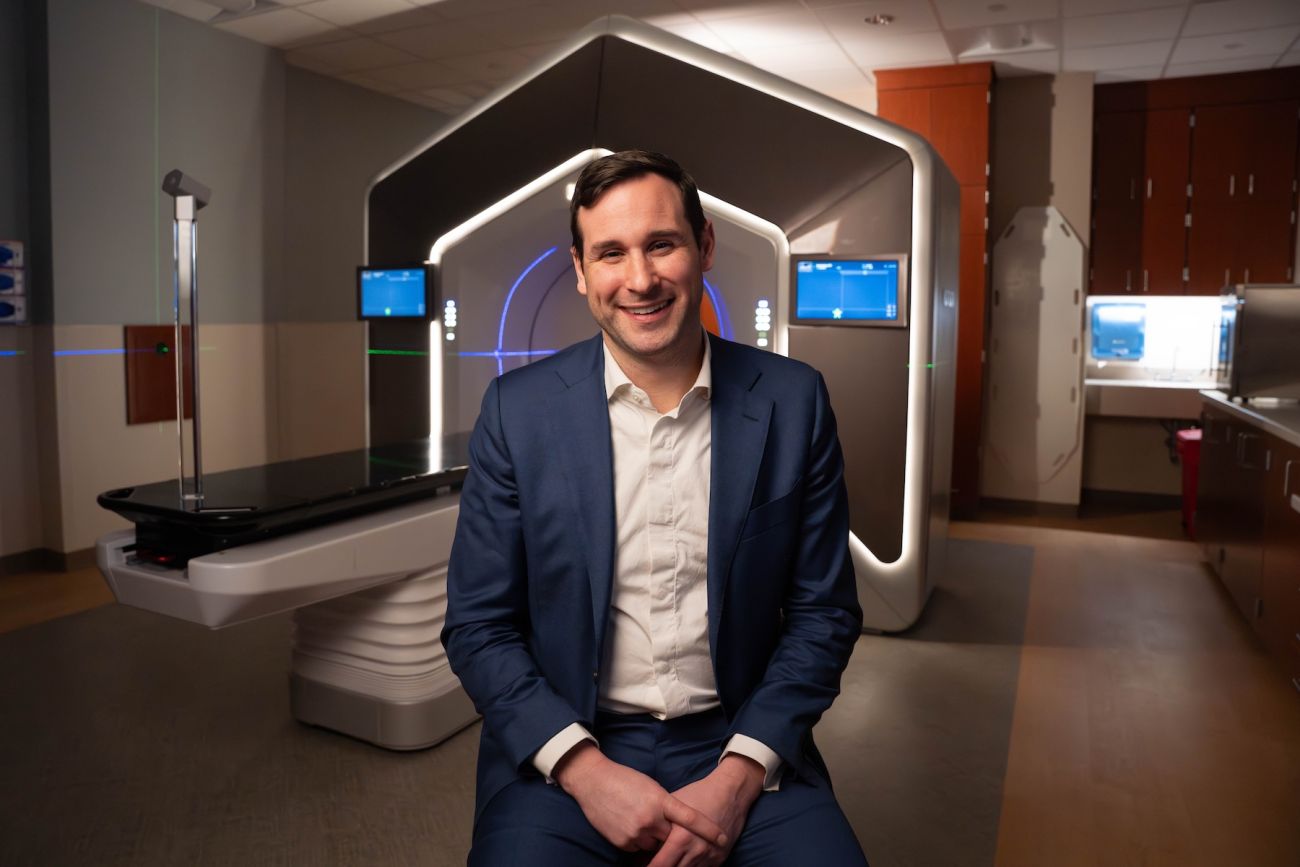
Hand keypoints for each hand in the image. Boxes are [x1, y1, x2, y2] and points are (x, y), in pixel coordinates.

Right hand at [553, 742, 729, 853]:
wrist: (592, 782)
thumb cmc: (624, 780)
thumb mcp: (651, 787)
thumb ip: (665, 805)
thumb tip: (678, 823)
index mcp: (660, 800)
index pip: (691, 818)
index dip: (709, 829)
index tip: (723, 837)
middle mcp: (650, 819)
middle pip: (674, 838)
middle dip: (674, 836)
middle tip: (669, 828)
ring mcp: (635, 833)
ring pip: (656, 846)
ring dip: (654, 838)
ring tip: (640, 819)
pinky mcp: (622, 842)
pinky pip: (639, 848)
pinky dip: (638, 840)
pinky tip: (628, 824)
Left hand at [647, 755, 764, 866]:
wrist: (730, 792)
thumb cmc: (698, 795)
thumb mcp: (673, 805)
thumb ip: (658, 825)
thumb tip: (643, 838)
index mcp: (681, 838)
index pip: (659, 865)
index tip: (640, 865)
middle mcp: (696, 851)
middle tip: (650, 864)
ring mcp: (709, 857)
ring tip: (668, 860)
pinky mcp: (718, 859)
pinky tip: (683, 861)